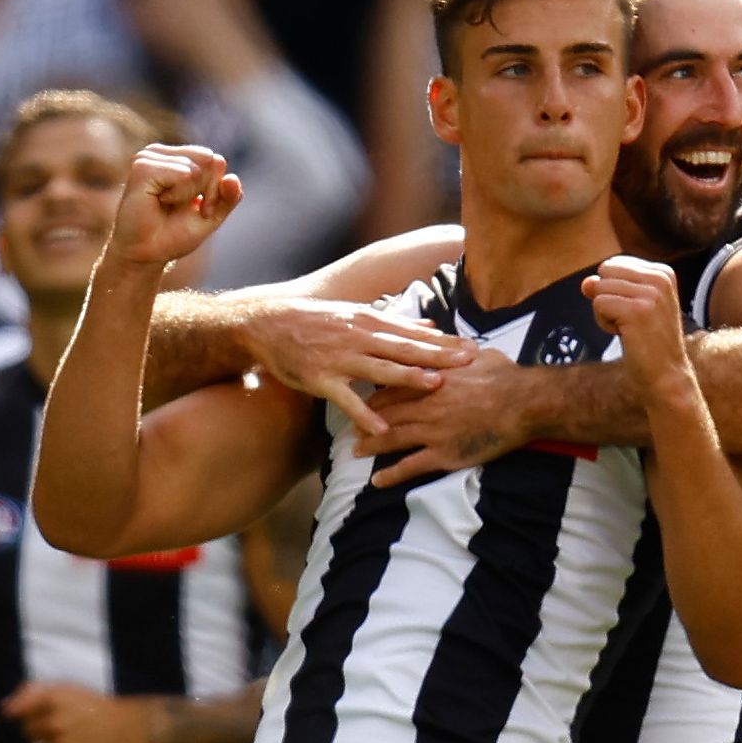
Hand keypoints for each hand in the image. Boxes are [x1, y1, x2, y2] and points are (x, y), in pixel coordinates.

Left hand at [2, 684, 151, 742]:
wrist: (128, 727)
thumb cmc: (93, 706)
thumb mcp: (67, 688)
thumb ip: (32, 691)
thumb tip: (4, 708)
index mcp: (53, 698)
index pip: (15, 713)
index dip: (26, 714)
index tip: (40, 715)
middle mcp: (55, 722)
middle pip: (26, 732)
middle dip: (39, 730)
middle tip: (62, 726)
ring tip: (70, 739)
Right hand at [109, 145, 243, 266]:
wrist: (147, 254)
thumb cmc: (174, 234)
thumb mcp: (212, 215)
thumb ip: (229, 197)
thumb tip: (233, 178)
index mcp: (179, 159)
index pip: (217, 161)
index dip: (216, 190)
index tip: (199, 210)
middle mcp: (163, 154)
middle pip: (210, 160)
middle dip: (206, 191)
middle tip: (184, 209)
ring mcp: (150, 157)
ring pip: (196, 168)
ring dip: (189, 195)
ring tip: (168, 205)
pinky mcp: (142, 167)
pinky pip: (182, 174)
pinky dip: (178, 194)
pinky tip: (159, 201)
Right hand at [242, 298, 475, 434]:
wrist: (267, 324)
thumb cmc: (316, 320)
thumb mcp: (358, 314)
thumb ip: (395, 323)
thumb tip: (431, 326)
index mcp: (371, 322)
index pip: (415, 334)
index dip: (445, 342)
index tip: (473, 348)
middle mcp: (359, 338)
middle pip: (406, 348)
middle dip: (439, 355)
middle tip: (469, 362)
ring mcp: (340, 358)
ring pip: (380, 369)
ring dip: (408, 377)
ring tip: (435, 385)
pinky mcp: (320, 379)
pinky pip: (346, 399)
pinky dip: (364, 414)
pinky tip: (382, 428)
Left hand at [360, 348, 533, 487]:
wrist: (524, 403)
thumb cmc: (506, 376)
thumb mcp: (478, 355)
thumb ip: (458, 353)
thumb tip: (455, 344)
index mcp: (431, 378)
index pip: (393, 385)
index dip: (377, 394)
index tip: (366, 398)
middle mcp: (425, 404)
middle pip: (386, 412)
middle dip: (366, 419)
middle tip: (352, 426)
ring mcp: (431, 431)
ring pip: (391, 438)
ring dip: (371, 445)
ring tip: (356, 450)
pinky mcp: (443, 454)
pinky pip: (410, 466)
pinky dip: (391, 474)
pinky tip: (377, 481)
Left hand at [581, 256, 691, 392]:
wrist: (666, 374)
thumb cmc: (648, 341)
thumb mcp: (631, 305)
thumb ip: (608, 286)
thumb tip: (586, 283)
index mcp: (663, 272)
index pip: (614, 265)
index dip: (616, 290)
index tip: (637, 312)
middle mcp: (660, 278)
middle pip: (606, 272)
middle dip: (608, 298)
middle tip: (631, 321)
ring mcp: (650, 294)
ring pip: (600, 288)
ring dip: (606, 313)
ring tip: (630, 329)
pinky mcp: (636, 310)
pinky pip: (599, 304)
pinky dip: (604, 323)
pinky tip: (625, 335)